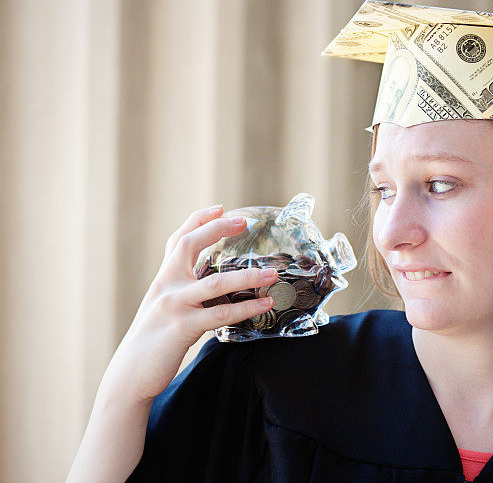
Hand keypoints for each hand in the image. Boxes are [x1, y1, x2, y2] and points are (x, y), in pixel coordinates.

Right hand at [105, 205, 278, 403]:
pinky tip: (265, 305)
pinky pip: (220, 314)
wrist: (130, 375)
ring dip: (248, 277)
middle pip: (190, 245)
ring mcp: (174, 305)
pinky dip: (246, 308)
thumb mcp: (164, 309)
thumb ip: (183, 293)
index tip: (219, 208)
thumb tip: (213, 286)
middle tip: (243, 222)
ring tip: (272, 274)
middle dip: (217, 229)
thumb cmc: (153, 343)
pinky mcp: (182, 328)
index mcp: (163, 280)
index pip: (178, 241)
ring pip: (215, 282)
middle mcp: (166, 286)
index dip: (198, 221)